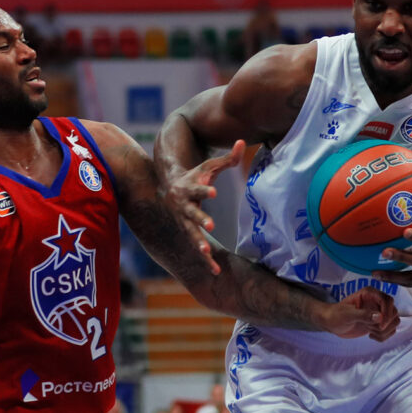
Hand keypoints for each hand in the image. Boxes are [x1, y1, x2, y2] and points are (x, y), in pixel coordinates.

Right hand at [162, 140, 245, 273]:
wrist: (169, 185)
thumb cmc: (195, 174)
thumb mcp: (209, 166)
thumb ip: (227, 158)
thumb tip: (242, 141)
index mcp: (188, 187)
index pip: (198, 188)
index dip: (204, 190)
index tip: (213, 191)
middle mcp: (183, 206)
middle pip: (192, 213)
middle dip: (200, 220)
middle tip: (210, 226)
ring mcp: (183, 221)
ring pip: (191, 234)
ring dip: (198, 244)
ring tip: (206, 254)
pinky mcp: (186, 232)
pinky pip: (195, 247)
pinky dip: (204, 260)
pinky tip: (215, 271)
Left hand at [321, 286, 398, 340]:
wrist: (331, 323)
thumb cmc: (335, 315)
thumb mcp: (347, 315)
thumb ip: (363, 315)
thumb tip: (380, 317)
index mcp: (369, 293)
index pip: (388, 300)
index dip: (387, 313)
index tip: (380, 325)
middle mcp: (377, 301)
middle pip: (394, 312)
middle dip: (385, 324)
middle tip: (370, 328)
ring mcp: (379, 312)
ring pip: (394, 322)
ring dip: (383, 331)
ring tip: (369, 331)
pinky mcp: (379, 323)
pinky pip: (390, 330)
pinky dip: (383, 336)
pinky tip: (370, 335)